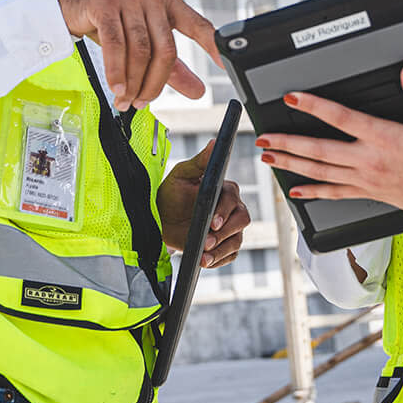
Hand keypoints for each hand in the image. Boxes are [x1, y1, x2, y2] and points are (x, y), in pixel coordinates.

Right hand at [51, 0, 220, 110]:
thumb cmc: (106, 19)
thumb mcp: (140, 41)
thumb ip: (170, 66)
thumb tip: (197, 91)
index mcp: (167, 2)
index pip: (198, 25)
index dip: (213, 47)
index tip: (226, 67)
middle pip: (164, 49)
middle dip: (155, 83)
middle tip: (144, 102)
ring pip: (139, 50)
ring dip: (133, 82)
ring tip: (126, 100)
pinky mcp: (104, 2)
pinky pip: (116, 44)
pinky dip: (116, 71)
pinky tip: (116, 87)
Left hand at [156, 143, 251, 267]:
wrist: (161, 221)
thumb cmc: (171, 194)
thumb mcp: (181, 175)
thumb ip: (199, 161)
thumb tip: (214, 142)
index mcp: (225, 190)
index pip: (233, 199)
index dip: (224, 211)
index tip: (212, 222)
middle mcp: (232, 209)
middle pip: (242, 221)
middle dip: (224, 233)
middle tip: (206, 241)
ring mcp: (230, 229)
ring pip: (236, 241)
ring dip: (220, 250)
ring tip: (203, 256)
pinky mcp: (224, 246)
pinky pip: (229, 256)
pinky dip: (218, 260)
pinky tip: (205, 260)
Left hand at [256, 63, 402, 234]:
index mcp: (386, 139)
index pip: (341, 118)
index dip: (314, 106)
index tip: (292, 97)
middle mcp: (371, 161)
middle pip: (319, 150)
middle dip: (287, 142)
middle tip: (262, 136)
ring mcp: (368, 181)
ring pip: (321, 172)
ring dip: (292, 164)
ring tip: (268, 157)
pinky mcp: (371, 194)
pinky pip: (335, 194)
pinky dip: (313, 191)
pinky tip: (296, 190)